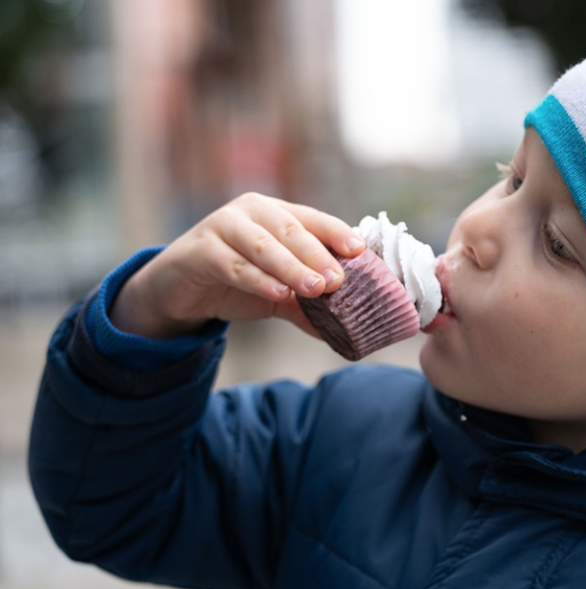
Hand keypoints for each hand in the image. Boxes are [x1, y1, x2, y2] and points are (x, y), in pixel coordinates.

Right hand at [109, 193, 364, 338]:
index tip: (360, 251)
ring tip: (317, 289)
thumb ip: (307, 306)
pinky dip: (258, 279)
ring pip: (265, 246)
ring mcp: (224, 225)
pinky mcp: (201, 249)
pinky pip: (234, 264)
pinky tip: (278, 293)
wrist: (179, 289)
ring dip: (292, 268)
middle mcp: (252, 211)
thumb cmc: (234, 280)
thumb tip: (344, 332)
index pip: (313, 219)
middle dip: (318, 255)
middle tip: (338, 280)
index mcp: (276, 213)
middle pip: (291, 230)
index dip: (337, 233)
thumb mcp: (276, 293)